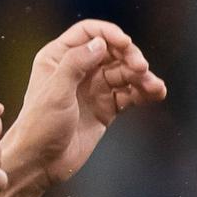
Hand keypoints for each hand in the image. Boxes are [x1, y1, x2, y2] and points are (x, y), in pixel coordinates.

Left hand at [7, 20, 166, 187]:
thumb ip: (76, 64)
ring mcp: (93, 88)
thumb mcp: (55, 92)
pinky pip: (129, 94)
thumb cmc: (39, 126)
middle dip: (130, 56)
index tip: (126, 44)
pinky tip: (157, 93)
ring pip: (124, 73)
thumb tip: (100, 43)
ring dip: (142, 76)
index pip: (89, 33)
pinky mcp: (106, 108)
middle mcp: (78, 69)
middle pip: (112, 51)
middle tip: (141, 68)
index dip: (109, 34)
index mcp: (58, 57)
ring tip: (153, 87)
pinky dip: (144, 92)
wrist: (40, 164)